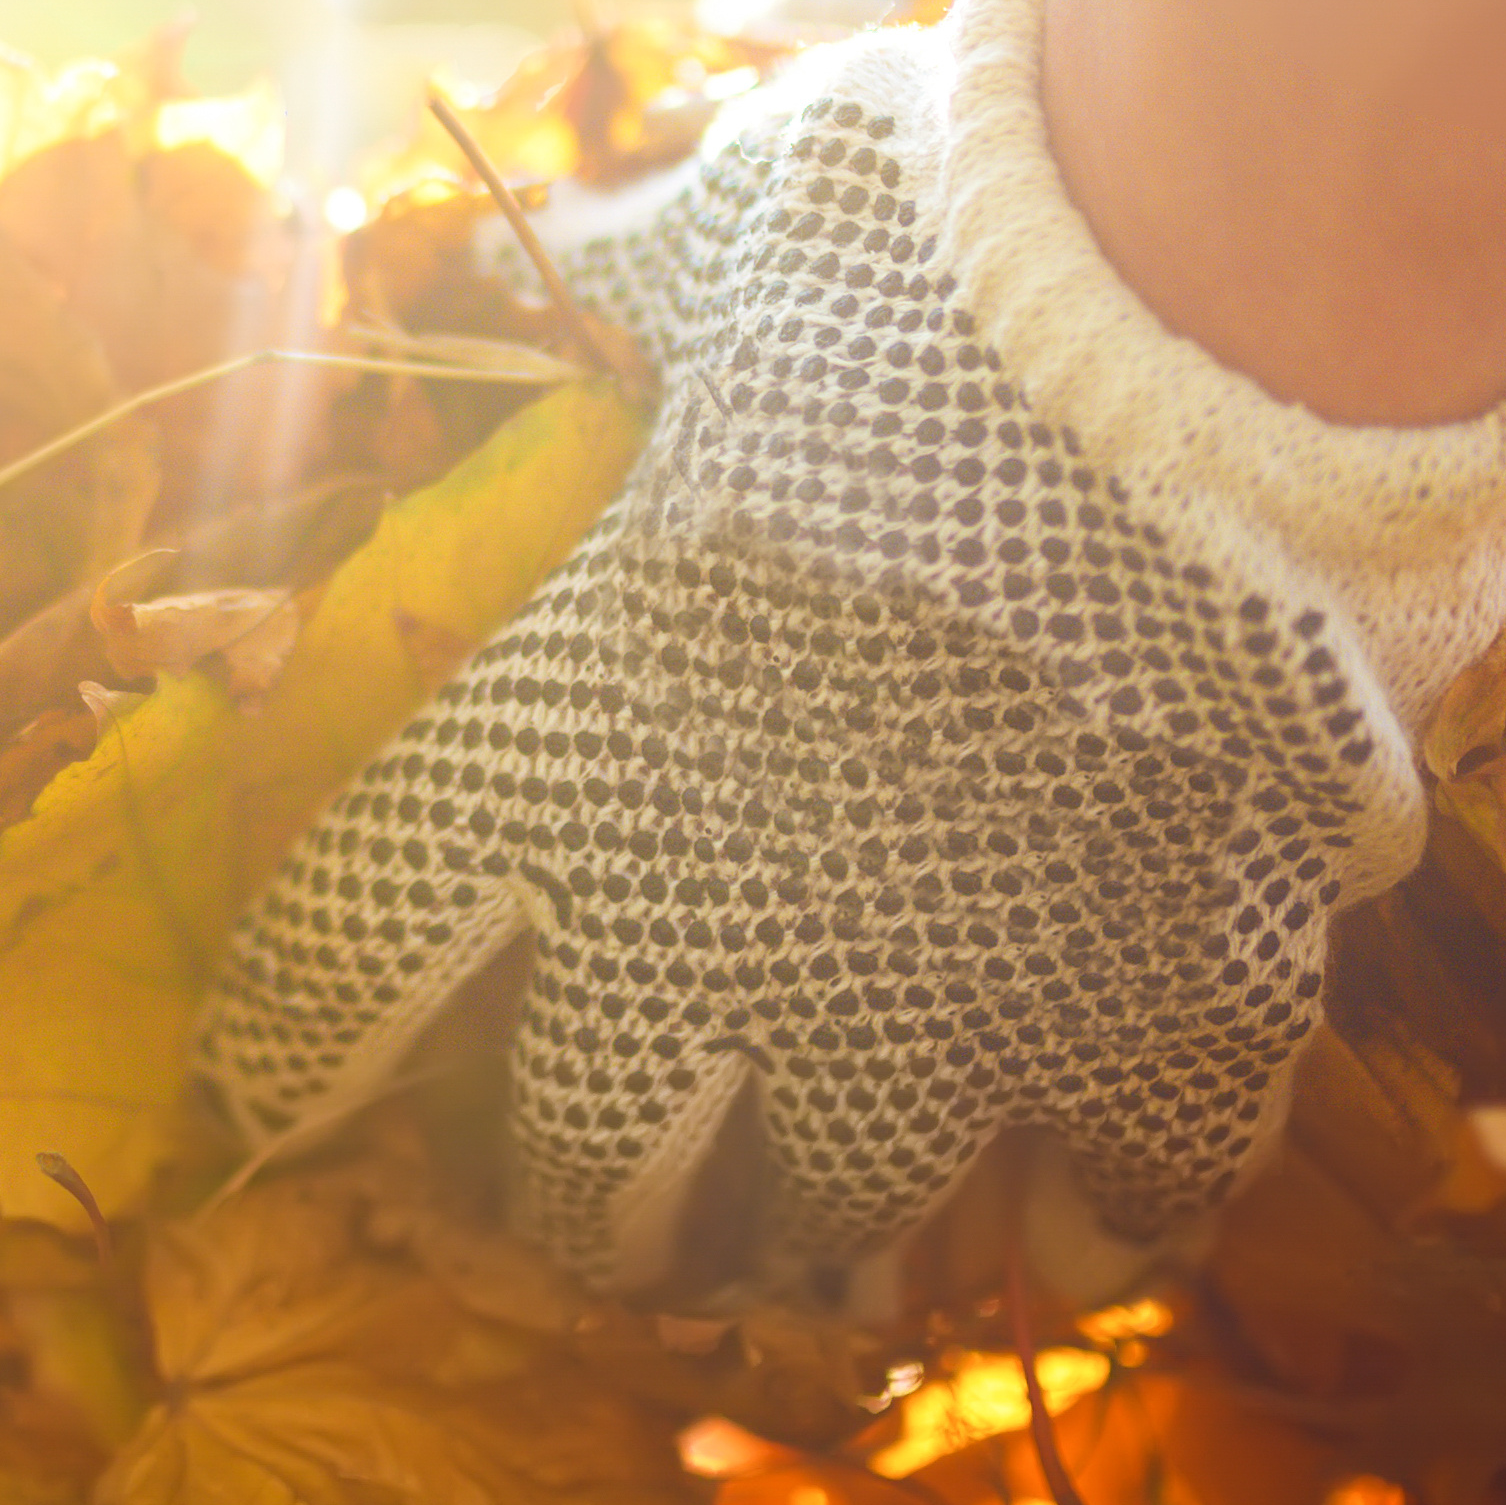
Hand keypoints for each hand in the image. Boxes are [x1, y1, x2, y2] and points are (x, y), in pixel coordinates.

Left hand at [198, 0, 1505, 1310]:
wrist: (1220, 324)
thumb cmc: (927, 262)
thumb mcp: (712, 251)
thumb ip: (608, 299)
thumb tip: (494, 263)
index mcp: (562, 751)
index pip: (350, 976)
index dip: (304, 1055)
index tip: (285, 1094)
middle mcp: (724, 926)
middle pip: (590, 1170)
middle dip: (580, 1196)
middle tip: (596, 1192)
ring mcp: (955, 998)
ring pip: (841, 1228)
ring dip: (817, 1243)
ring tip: (819, 1252)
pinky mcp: (1171, 1010)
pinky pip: (1119, 1197)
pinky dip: (1089, 1226)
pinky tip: (1066, 1237)